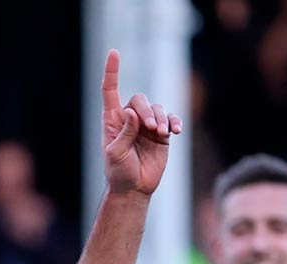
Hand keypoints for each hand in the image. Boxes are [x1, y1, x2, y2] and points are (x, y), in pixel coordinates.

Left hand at [101, 50, 181, 195]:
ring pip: (158, 108)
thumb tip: (132, 112)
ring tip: (162, 132)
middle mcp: (129, 119)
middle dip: (148, 111)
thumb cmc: (119, 172)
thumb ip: (124, 133)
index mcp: (112, 120)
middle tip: (151, 128)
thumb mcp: (116, 154)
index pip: (110, 90)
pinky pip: (171, 119)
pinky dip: (175, 122)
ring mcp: (146, 125)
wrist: (134, 188)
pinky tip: (176, 131)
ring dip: (162, 118)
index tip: (114, 52)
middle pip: (140, 100)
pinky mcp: (161, 133)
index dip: (112, 72)